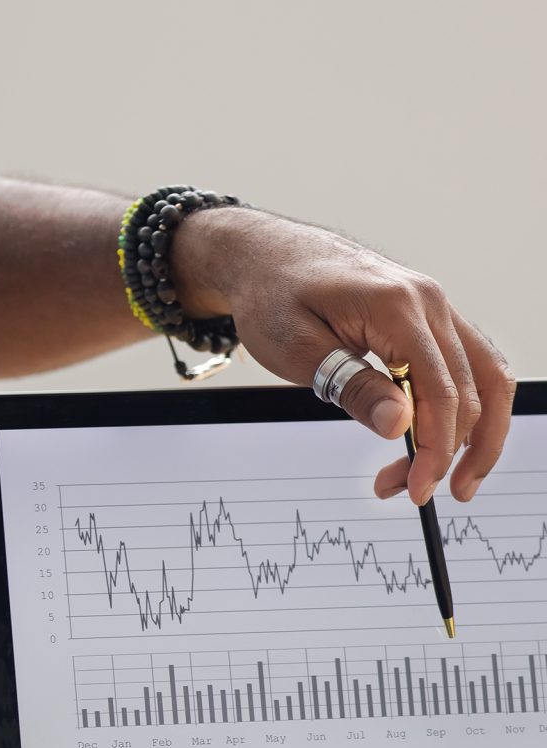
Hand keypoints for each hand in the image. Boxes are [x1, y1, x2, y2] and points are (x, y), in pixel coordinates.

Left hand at [175, 208, 515, 505]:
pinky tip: (441, 438)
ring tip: (443, 476)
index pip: (440, 391)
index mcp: (397, 306)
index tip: (417, 488)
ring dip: (472, 433)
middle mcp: (429, 301)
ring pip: (484, 377)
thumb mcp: (297, 349)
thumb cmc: (272, 296)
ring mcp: (433, 306)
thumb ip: (351, 386)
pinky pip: (465, 364)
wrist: (264, 257)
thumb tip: (400, 425)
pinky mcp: (426, 316)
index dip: (435, 449)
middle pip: (472, 390)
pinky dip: (462, 405)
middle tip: (411, 491)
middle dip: (447, 451)